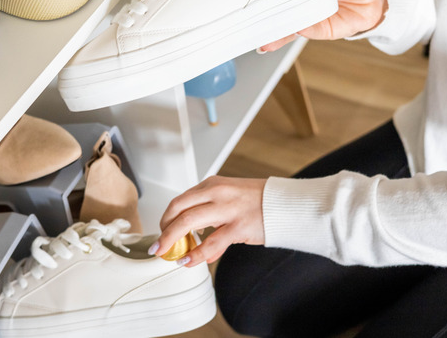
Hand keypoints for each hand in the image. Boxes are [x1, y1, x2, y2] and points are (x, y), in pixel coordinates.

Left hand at [151, 176, 266, 266]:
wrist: (287, 204)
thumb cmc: (260, 203)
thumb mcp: (231, 204)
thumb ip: (214, 224)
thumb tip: (202, 249)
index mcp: (213, 185)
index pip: (180, 200)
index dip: (167, 218)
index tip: (163, 232)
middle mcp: (217, 193)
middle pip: (177, 209)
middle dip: (163, 229)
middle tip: (158, 245)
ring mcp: (227, 208)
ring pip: (187, 222)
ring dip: (171, 240)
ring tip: (166, 254)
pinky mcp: (239, 226)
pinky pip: (211, 242)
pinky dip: (196, 254)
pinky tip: (189, 261)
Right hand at [259, 0, 387, 51]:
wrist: (378, 0)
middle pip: (276, 4)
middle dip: (260, 12)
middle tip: (247, 16)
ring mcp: (306, 13)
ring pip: (283, 22)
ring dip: (270, 32)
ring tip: (260, 39)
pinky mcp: (315, 29)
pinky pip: (301, 32)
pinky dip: (289, 36)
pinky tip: (277, 39)